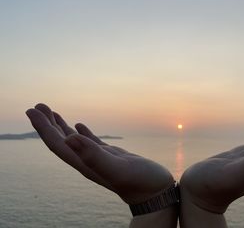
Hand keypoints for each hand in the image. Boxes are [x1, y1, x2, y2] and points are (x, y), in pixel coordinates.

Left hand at [26, 104, 173, 204]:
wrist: (155, 193)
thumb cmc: (141, 183)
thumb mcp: (118, 168)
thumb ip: (95, 156)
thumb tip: (70, 138)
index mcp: (85, 164)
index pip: (58, 144)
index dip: (43, 128)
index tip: (32, 111)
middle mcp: (88, 162)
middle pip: (62, 141)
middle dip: (47, 124)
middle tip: (38, 106)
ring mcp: (99, 159)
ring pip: (74, 141)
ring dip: (61, 127)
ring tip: (52, 112)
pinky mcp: (110, 156)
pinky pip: (90, 142)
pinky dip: (81, 132)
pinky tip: (77, 125)